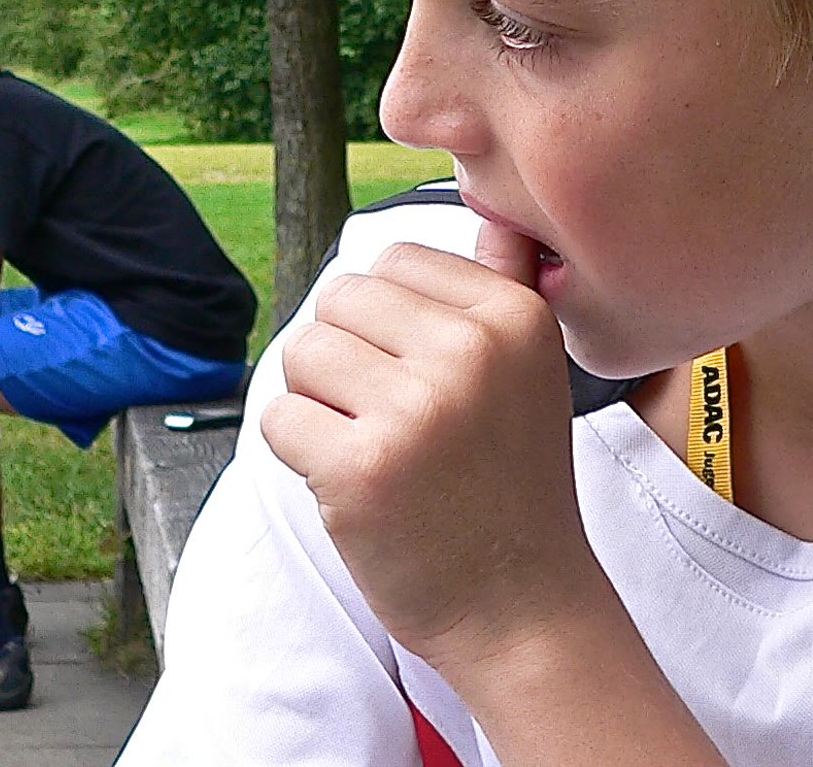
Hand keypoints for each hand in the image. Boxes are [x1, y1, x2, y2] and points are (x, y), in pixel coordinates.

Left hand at [261, 223, 602, 676]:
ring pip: (303, 352)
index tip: (424, 379)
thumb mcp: (533, 370)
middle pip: (339, 299)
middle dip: (346, 357)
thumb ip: (504, 284)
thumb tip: (488, 206)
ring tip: (372, 447)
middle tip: (393, 421)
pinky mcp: (360, 468)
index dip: (386, 321)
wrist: (521, 606)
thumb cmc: (512, 483)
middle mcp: (470, 352)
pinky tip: (351, 483)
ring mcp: (415, 410)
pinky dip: (298, 451)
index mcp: (513, 316)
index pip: (393, 260)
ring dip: (318, 402)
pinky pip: (279, 418)